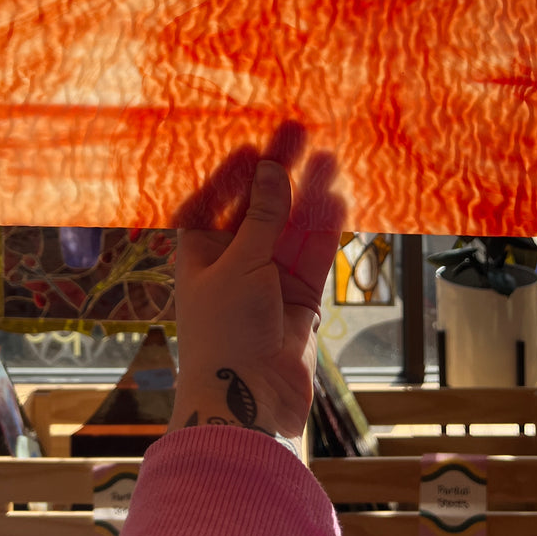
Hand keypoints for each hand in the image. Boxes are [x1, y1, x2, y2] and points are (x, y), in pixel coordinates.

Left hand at [168, 152, 344, 442]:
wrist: (247, 402)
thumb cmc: (223, 335)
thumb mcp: (238, 264)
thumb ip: (263, 216)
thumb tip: (271, 168)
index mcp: (199, 254)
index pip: (212, 202)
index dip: (231, 175)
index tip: (253, 147)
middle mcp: (233, 263)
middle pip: (259, 208)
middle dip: (279, 173)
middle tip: (300, 133)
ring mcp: (268, 281)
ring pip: (292, 228)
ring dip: (309, 195)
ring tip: (329, 158)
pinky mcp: (299, 300)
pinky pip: (313, 255)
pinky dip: (325, 229)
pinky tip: (337, 199)